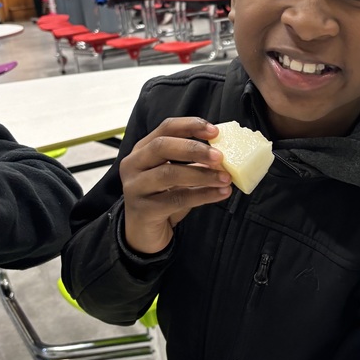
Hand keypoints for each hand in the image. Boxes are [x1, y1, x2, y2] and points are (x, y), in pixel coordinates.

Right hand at [120, 117, 230, 253]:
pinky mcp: (144, 209)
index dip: (191, 126)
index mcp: (142, 149)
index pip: (166, 128)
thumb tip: (225, 155)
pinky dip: (202, 195)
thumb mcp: (177, 175)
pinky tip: (220, 193)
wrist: (144, 233)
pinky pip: (176, 199)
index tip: (215, 132)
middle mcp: (133, 164)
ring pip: (169, 174)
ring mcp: (135, 187)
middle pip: (162, 146)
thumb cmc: (163, 198)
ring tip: (225, 178)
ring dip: (202, 174)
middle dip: (194, 149)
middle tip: (220, 156)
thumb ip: (194, 162)